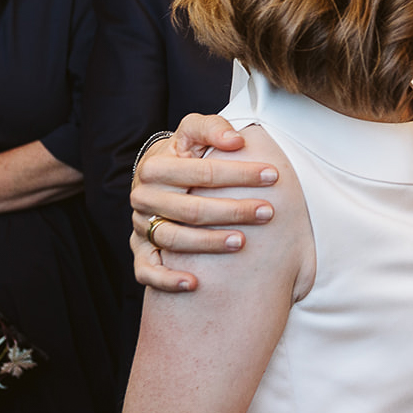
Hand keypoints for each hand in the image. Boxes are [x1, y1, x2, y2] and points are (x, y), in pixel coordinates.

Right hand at [130, 114, 275, 292]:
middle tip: (268, 212)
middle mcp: (144, 198)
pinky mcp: (140, 250)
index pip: (203, 172)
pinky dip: (167, 279)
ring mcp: (141, 226)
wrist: (154, 177)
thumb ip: (213, 128)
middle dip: (233, 210)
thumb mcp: (192, 131)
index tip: (273, 176)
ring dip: (209, 244)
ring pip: (174, 239)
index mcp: (156, 167)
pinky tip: (194, 283)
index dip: (240, 173)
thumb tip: (236, 141)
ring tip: (243, 242)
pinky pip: (146, 271)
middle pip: (191, 208)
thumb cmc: (183, 153)